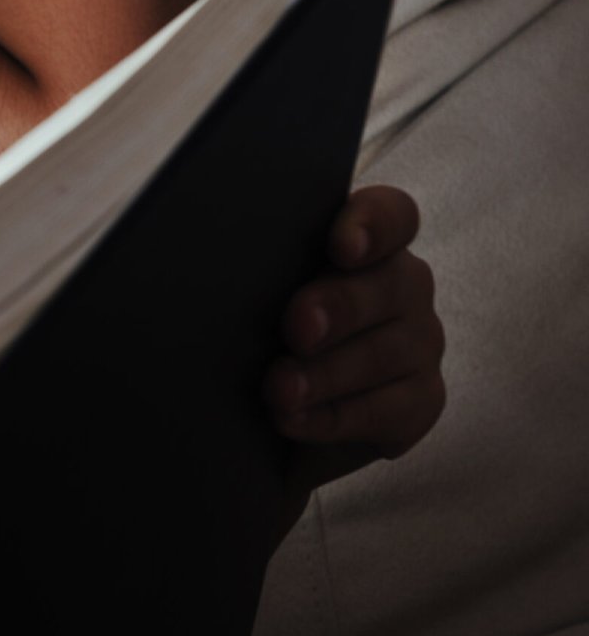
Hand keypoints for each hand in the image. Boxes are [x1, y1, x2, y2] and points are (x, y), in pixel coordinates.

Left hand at [267, 185, 443, 495]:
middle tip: (296, 329)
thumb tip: (215, 263)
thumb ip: (252, 272)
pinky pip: (388, 409)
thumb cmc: (256, 333)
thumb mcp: (249, 296)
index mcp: (363, 243)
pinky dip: (335, 417)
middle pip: (389, 284)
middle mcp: (401, 285)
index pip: (391, 216)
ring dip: (327, 373)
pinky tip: (294, 419)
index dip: (373, 225)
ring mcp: (418, 342)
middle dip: (338, 307)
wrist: (268, 412)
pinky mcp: (420, 400)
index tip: (341, 246)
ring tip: (278, 389)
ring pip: (387, 352)